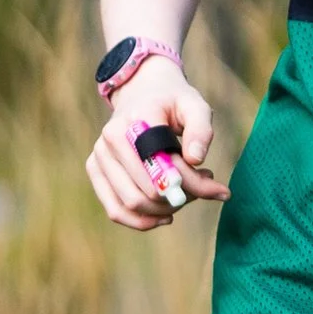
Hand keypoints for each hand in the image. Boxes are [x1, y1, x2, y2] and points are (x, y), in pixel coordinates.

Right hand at [84, 59, 227, 230]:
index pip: (163, 164)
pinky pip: (115, 209)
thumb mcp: (195, 105)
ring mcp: (99, 155)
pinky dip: (142, 221)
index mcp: (135, 120)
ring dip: (166, 210)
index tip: (217, 186)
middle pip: (149, 189)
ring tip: (187, 197)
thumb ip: (201, 129)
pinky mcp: (95, 170)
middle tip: (205, 188)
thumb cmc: (173, 102)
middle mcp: (111, 138)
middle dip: (183, 196)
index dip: (190, 181)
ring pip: (133, 203)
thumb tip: (196, 160)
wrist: (142, 92)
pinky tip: (165, 217)